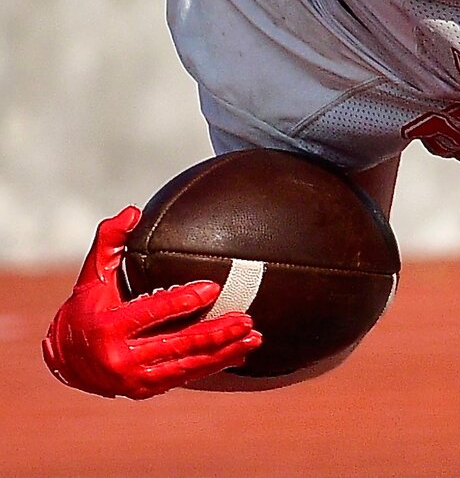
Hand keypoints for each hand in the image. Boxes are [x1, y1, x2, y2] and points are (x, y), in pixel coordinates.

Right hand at [42, 206, 260, 398]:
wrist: (65, 359)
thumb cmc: (87, 307)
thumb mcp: (92, 274)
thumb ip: (109, 241)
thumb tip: (132, 212)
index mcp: (109, 326)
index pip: (151, 312)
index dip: (182, 300)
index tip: (213, 288)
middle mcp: (121, 357)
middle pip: (177, 343)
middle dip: (215, 332)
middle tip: (246, 319)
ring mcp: (134, 378)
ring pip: (186, 364)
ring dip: (223, 352)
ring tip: (253, 338)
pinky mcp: (145, 389)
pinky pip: (184, 376)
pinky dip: (211, 367)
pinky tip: (238, 355)